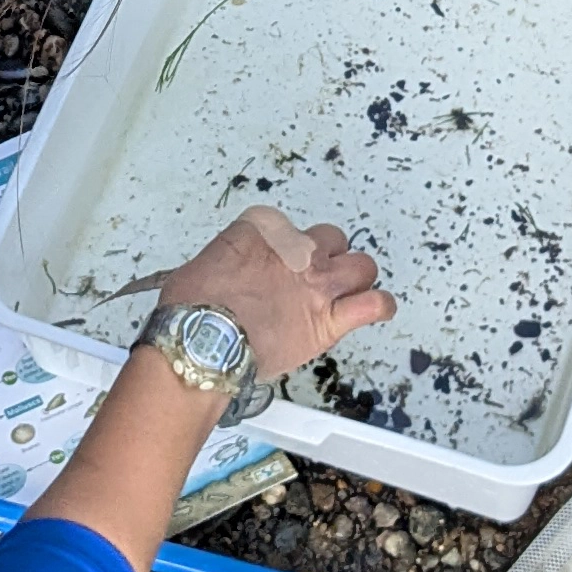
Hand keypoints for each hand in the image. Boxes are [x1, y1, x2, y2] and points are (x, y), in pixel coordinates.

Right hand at [160, 205, 391, 386]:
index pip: (285, 229)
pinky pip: (373, 305)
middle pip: (330, 240)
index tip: (271, 266)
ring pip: (360, 265)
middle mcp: (297, 251)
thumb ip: (230, 263)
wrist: (201, 342)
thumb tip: (230, 277)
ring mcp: (317, 285)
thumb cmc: (193, 309)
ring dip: (354, 277)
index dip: (281, 251)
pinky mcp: (328, 322)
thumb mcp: (204, 265)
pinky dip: (379, 305)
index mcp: (262, 230)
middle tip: (310, 276)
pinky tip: (376, 308)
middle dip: (323, 256)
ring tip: (345, 291)